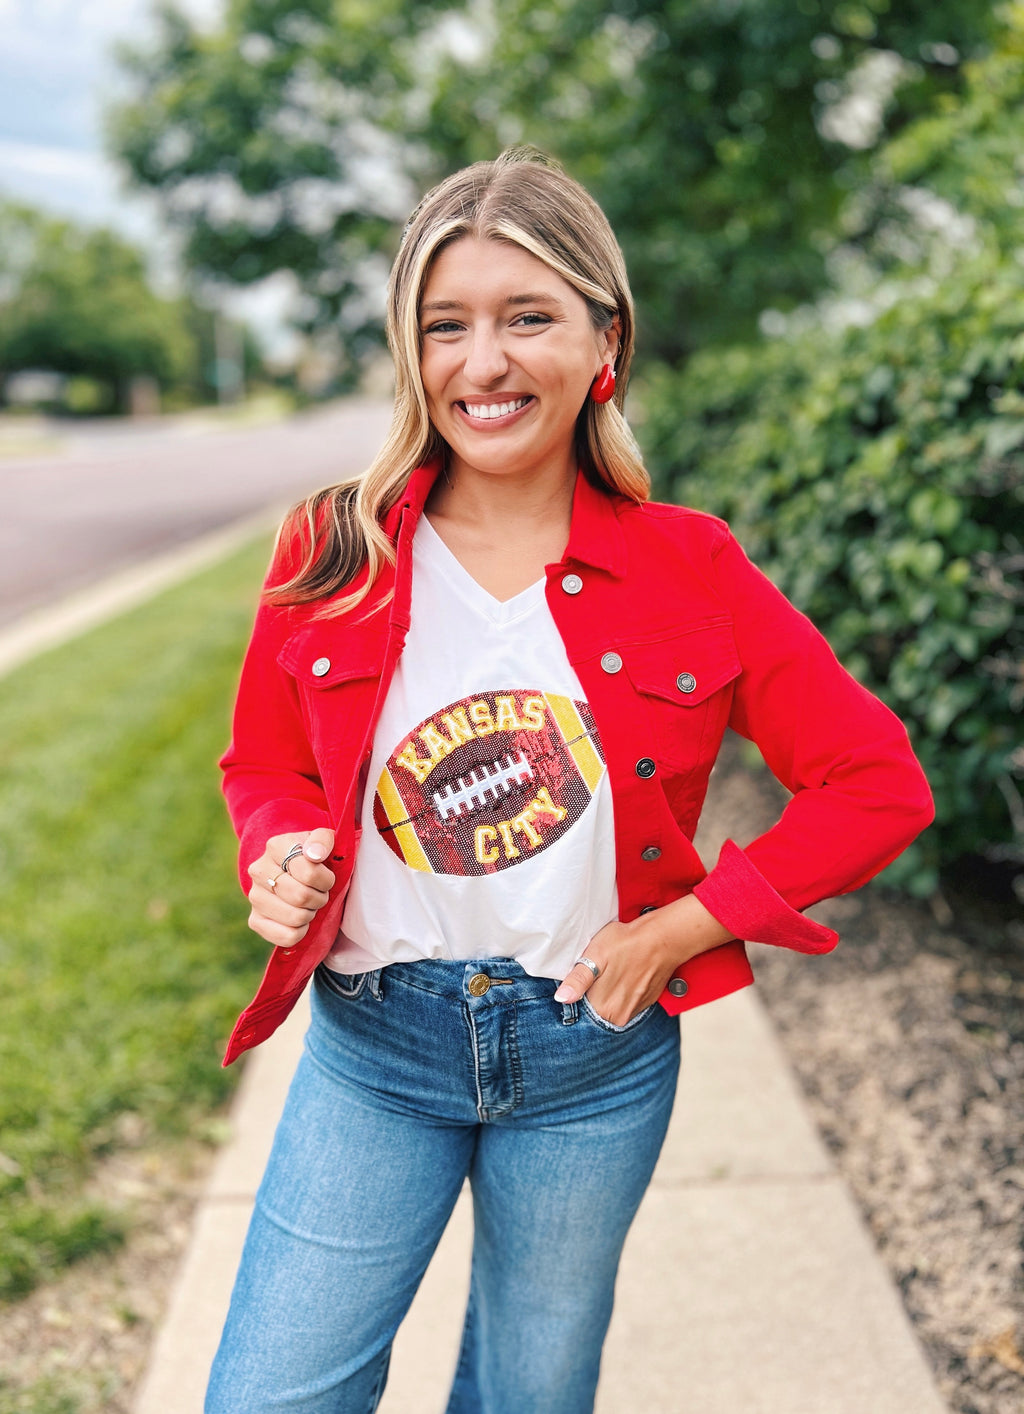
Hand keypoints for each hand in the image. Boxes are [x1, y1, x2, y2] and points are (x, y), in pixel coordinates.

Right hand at [246, 828, 335, 947]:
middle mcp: (258, 870)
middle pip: (301, 897)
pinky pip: (287, 936)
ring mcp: (255, 896)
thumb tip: (315, 854)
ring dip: (310, 914)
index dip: (326, 880)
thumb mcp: (322, 840)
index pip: (309, 872)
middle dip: (319, 898)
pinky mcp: (255, 920)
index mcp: (275, 847)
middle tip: (319, 893)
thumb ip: (322, 840)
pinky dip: (301, 931)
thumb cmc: (313, 857)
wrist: (296, 873)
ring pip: (295, 918)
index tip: (326, 876)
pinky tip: (299, 920)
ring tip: (309, 904)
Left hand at [553, 894, 731, 1026]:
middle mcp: (620, 1016)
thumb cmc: (627, 942)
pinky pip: (627, 1002)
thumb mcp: (595, 955)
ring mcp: (635, 1010)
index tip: (583, 978)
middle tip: (599, 971)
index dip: (578, 993)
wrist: (663, 938)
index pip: (580, 1010)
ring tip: (613, 971)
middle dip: (593, 994)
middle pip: (596, 1010)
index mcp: (604, 1008)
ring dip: (609, 992)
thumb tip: (561, 998)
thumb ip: (577, 980)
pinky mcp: (646, 1002)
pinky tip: (625, 973)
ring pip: (612, 1005)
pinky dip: (624, 991)